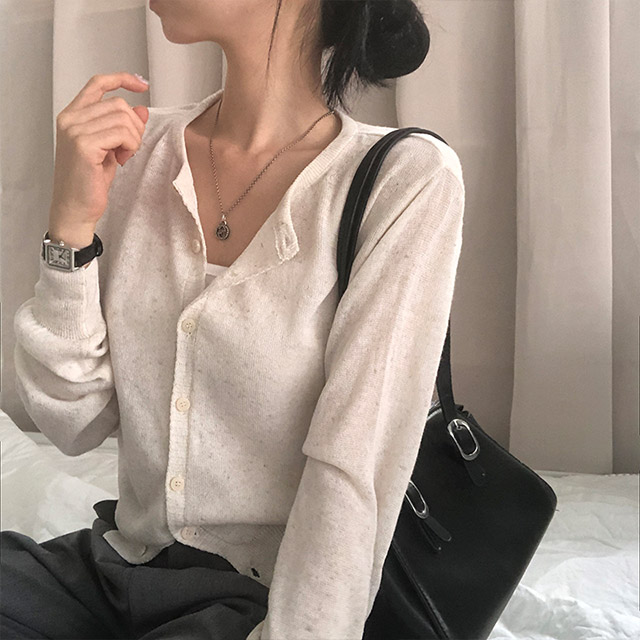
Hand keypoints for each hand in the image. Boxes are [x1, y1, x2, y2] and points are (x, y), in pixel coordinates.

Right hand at [50, 71, 149, 226]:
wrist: (76, 208)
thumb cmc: (90, 181)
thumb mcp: (111, 148)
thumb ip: (123, 127)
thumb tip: (142, 109)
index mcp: (73, 115)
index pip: (98, 84)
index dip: (122, 79)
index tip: (142, 85)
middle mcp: (71, 118)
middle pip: (119, 104)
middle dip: (134, 127)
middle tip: (128, 148)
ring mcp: (75, 130)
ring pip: (124, 118)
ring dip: (133, 139)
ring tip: (123, 156)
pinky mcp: (84, 145)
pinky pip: (122, 133)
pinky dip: (130, 146)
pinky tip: (121, 159)